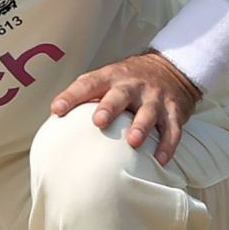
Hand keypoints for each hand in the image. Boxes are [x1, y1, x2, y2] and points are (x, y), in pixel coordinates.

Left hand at [50, 50, 202, 165]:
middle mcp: (133, 86)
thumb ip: (84, 94)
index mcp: (111, 77)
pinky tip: (160, 160)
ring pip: (148, 112)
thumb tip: (55, 117)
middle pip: (120, 95)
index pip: (88, 84)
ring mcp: (155, 98)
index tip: (57, 109)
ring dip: (141, 126)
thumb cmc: (127, 81)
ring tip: (133, 142)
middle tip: (99, 121)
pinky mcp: (174, 111)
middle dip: (109, 107)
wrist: (171, 69)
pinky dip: (167, 145)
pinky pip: (172, 130)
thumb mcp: (107, 78)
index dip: (72, 96)